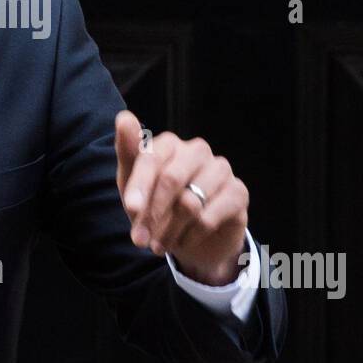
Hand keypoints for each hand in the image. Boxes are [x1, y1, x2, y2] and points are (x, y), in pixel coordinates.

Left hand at [114, 109, 248, 286]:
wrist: (190, 237)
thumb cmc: (157, 205)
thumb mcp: (134, 185)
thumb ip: (128, 153)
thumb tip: (124, 117)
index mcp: (169, 144)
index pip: (152, 158)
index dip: (140, 186)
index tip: (132, 210)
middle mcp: (197, 150)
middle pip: (171, 179)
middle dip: (152, 214)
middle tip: (140, 240)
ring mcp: (220, 169)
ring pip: (190, 203)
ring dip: (169, 230)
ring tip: (159, 245)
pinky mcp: (238, 192)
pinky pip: (209, 218)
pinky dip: (191, 235)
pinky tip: (183, 242)